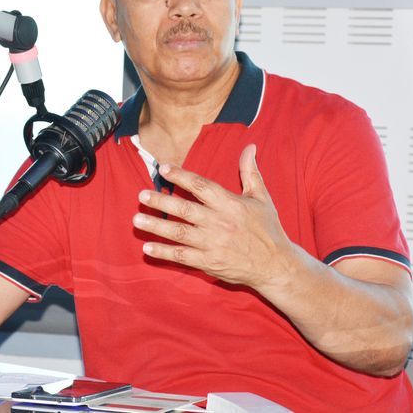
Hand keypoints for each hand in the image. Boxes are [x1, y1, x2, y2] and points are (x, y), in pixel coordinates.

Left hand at [133, 144, 295, 290]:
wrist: (276, 265)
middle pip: (185, 210)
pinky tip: (147, 248)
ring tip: (137, 220)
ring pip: (179, 233)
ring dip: (156, 226)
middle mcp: (219, 223)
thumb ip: (251, 172)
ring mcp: (212, 244)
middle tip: (141, 196)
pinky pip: (182, 257)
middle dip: (161, 202)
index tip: (163, 168)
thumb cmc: (268, 229)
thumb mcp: (262, 198)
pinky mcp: (209, 263)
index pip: (201, 186)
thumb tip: (250, 147)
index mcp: (230, 204)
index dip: (182, 176)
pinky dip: (164, 253)